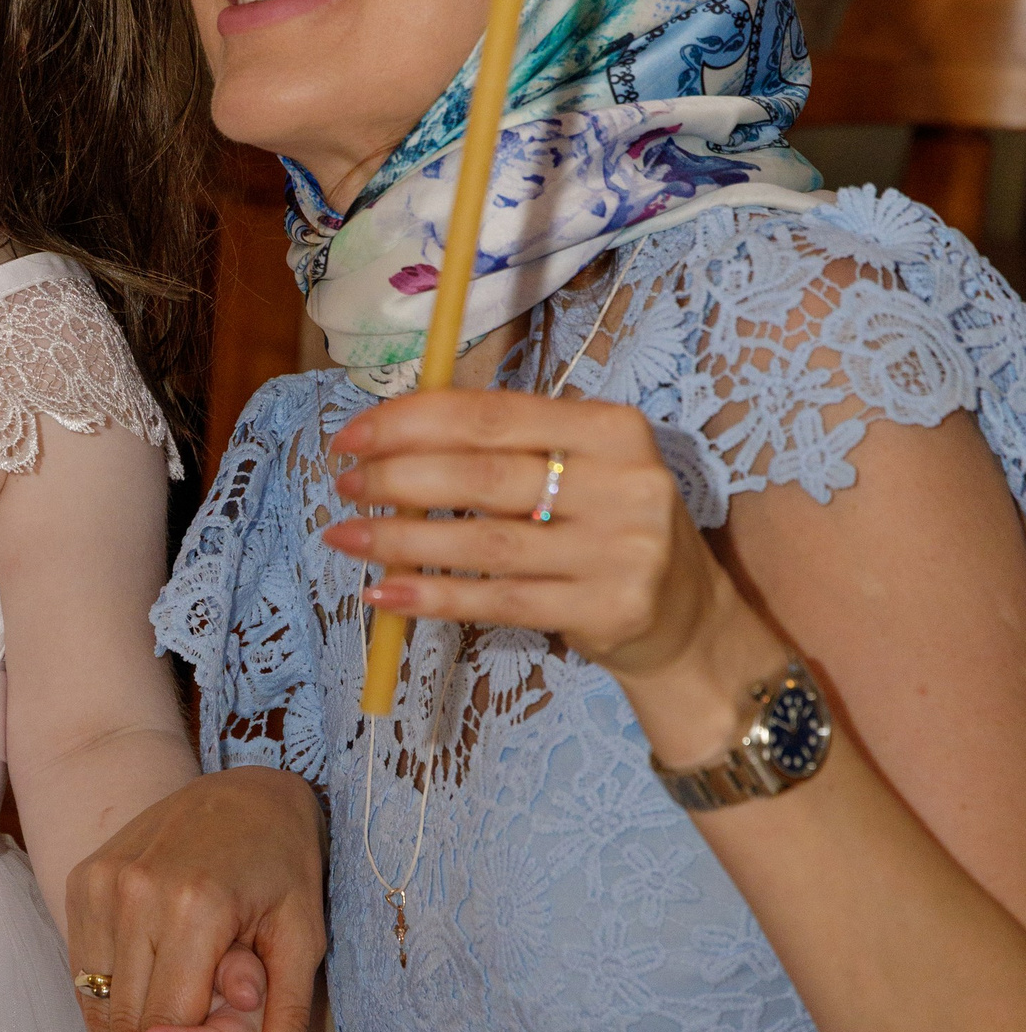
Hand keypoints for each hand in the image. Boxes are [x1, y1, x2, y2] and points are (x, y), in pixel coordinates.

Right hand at [67, 766, 325, 1031]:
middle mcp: (138, 890)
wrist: (243, 787)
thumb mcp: (305, 938)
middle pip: (125, 1020)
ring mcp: (102, 882)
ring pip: (95, 1001)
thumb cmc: (285, 865)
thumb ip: (288, 1019)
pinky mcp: (82, 879)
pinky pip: (82, 969)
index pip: (168, 1024)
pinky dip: (101, 1014)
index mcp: (197, 905)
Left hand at [323, 386, 731, 672]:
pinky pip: (498, 602)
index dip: (413, 422)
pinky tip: (384, 591)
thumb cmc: (609, 526)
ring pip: (485, 543)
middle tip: (346, 486)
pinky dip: (432, 595)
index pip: (495, 415)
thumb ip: (506, 446)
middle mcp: (624, 484)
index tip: (353, 436)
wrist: (686, 615)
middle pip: (485, 475)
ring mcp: (620, 552)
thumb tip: (392, 435)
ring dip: (401, 539)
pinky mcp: (605, 610)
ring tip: (346, 536)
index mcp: (612, 428)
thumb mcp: (581, 467)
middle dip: (399, 478)